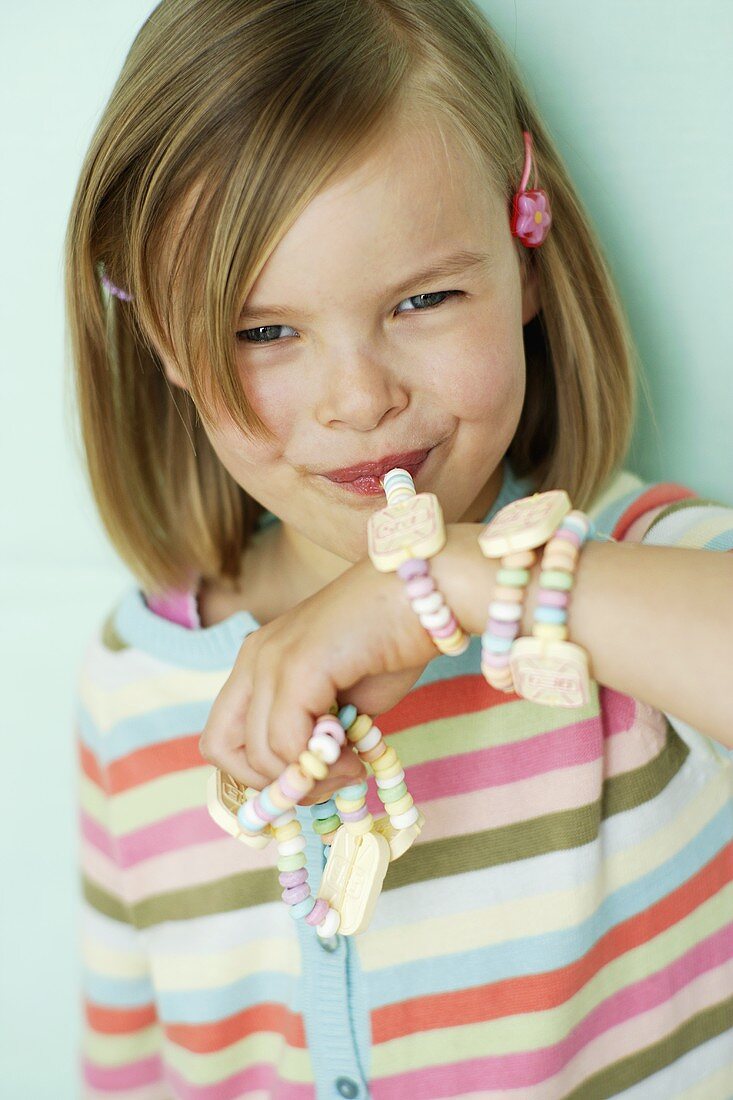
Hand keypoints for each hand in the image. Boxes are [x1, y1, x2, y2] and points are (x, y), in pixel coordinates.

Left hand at [198, 556, 435, 805]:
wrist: (428, 595)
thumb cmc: (393, 642)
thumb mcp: (341, 699)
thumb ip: (313, 732)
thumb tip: (305, 778)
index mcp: (257, 661)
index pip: (220, 737)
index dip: (256, 773)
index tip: (306, 779)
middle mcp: (254, 657)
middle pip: (222, 749)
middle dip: (273, 784)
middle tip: (326, 782)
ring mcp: (272, 658)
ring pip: (260, 754)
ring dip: (308, 779)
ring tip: (351, 768)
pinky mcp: (299, 666)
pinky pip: (289, 742)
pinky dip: (321, 767)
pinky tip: (355, 759)